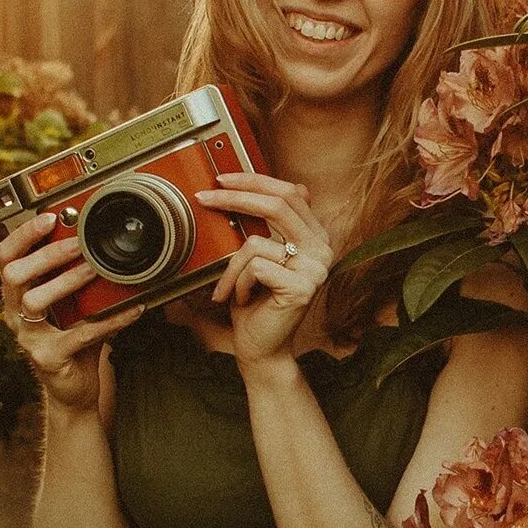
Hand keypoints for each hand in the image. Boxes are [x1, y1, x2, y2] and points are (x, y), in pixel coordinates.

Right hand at [0, 213, 143, 411]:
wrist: (74, 388)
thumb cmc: (74, 340)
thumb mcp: (74, 304)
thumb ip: (79, 276)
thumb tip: (105, 241)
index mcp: (18, 295)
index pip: (5, 257)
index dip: (22, 235)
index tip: (49, 217)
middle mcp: (15, 315)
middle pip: (13, 275)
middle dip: (45, 255)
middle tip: (78, 243)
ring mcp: (29, 338)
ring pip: (34, 302)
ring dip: (67, 281)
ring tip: (96, 269)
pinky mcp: (49, 359)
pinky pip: (79, 335)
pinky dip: (109, 320)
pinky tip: (132, 310)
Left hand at [194, 174, 332, 367]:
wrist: (262, 347)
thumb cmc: (256, 302)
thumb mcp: (259, 256)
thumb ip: (268, 225)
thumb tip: (266, 186)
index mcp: (316, 236)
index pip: (290, 193)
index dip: (255, 181)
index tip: (222, 179)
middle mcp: (322, 248)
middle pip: (277, 205)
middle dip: (234, 198)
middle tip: (204, 197)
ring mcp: (316, 268)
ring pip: (255, 242)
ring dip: (230, 268)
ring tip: (231, 288)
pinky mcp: (302, 287)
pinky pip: (254, 268)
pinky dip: (237, 284)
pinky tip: (243, 300)